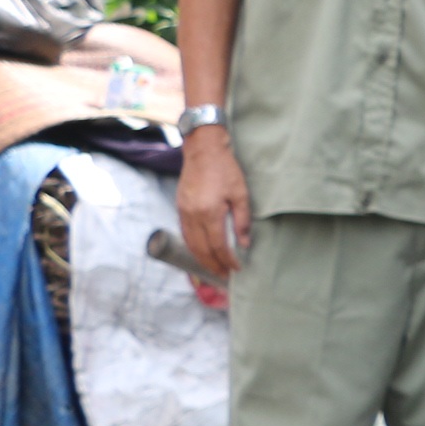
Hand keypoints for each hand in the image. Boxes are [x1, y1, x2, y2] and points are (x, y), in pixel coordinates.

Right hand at [177, 125, 251, 279]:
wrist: (202, 150)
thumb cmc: (226, 170)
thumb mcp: (241, 195)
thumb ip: (242, 221)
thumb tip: (245, 244)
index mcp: (209, 213)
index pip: (218, 246)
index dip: (227, 260)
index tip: (237, 269)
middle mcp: (192, 215)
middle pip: (202, 249)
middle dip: (213, 265)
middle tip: (224, 275)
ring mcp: (183, 212)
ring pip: (191, 243)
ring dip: (201, 259)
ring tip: (214, 268)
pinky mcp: (179, 207)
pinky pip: (185, 233)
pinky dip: (193, 246)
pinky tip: (201, 251)